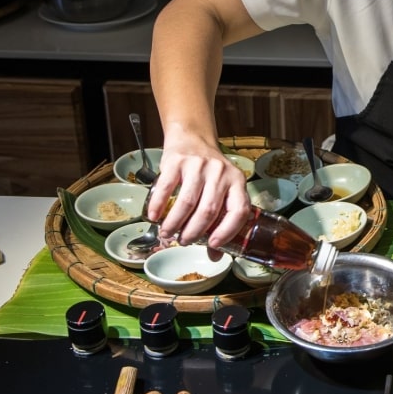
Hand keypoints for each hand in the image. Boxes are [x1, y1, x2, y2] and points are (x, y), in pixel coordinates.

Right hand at [148, 129, 251, 254]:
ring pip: (187, 202)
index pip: (239, 210)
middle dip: (194, 232)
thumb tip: (214, 255)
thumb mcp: (222, 190)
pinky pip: (166, 187)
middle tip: (184, 242)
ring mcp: (199, 165)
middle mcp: (220, 173)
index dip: (227, 231)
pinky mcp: (177, 161)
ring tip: (168, 234)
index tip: (212, 245)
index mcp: (237, 182)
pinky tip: (154, 216)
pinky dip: (158, 205)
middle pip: (208, 210)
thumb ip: (221, 220)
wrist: (193, 138)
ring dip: (175, 223)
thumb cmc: (209, 173)